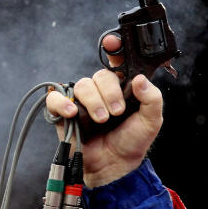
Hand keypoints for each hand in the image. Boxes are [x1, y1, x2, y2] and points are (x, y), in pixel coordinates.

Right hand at [45, 35, 163, 186]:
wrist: (113, 167)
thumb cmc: (132, 143)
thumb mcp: (151, 121)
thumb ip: (151, 98)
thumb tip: (140, 78)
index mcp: (122, 88)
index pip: (117, 62)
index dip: (114, 48)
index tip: (112, 41)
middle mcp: (101, 91)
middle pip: (99, 75)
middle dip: (109, 93)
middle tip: (116, 112)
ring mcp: (81, 101)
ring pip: (82, 85)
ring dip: (93, 102)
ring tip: (101, 120)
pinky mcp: (64, 112)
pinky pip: (55, 98)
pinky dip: (62, 103)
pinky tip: (73, 113)